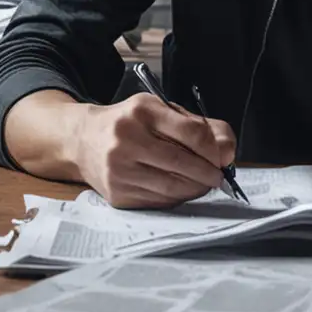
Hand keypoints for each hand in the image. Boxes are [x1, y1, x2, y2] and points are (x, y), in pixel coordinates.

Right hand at [69, 96, 236, 208]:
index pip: (191, 132)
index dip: (213, 149)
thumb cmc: (131, 123)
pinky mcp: (116, 193)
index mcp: (142, 111)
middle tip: (218, 177)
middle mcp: (127, 139)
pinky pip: (157, 201)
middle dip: (208, 173)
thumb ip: (200, 126)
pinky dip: (176, 198)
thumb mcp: (162, 110)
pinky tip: (182, 190)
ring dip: (195, 189)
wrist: (83, 139)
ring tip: (203, 184)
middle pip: (182, 163)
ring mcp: (119, 169)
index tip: (221, 157)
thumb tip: (228, 152)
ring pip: (171, 187)